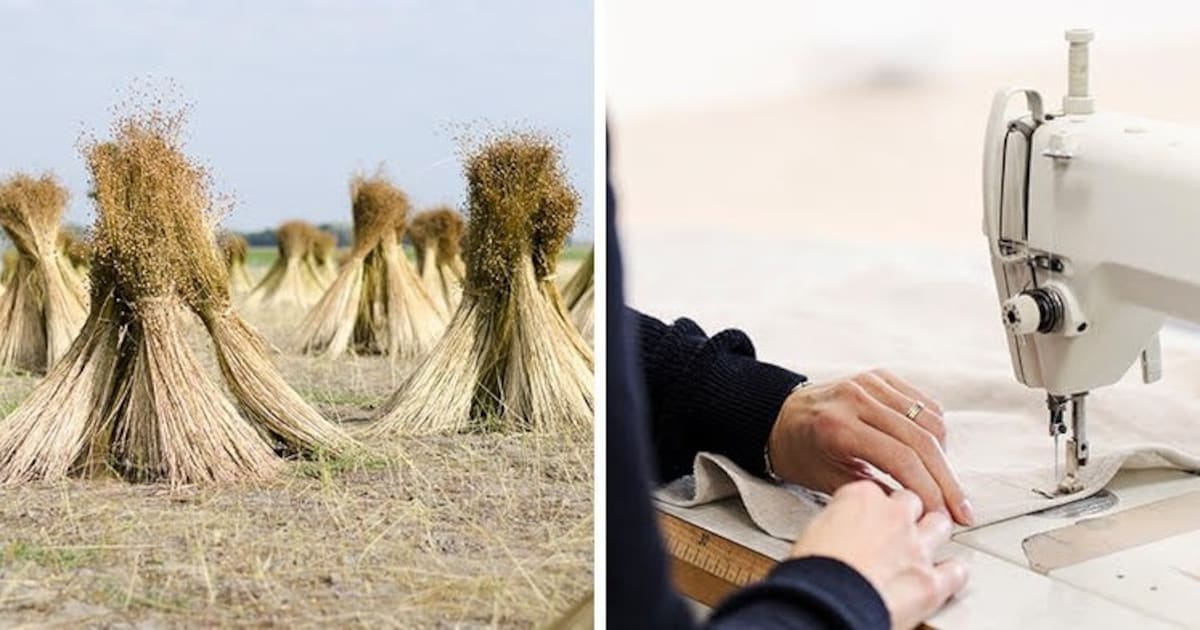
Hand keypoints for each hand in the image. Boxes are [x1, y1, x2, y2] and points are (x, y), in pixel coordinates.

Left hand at [767, 369, 973, 524]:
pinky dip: (934, 430)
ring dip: (944, 456)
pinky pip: (922, 402)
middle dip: (946, 480)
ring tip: (944, 484)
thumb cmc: (798, 452)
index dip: (929, 490)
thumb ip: (871, 492)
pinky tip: (933, 454)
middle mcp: (856, 399)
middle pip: (921, 440)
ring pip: (929, 419)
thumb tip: (915, 509)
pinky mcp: (879, 377)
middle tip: (961, 509)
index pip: (901, 458)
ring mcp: (869, 383)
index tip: (944, 515)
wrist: (777, 416)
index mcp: (838, 426)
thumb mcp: (826, 481)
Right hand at [791, 482, 967, 628]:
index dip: (874, 507)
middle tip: (897, 528)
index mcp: (861, 497)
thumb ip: (836, 520)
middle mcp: (894, 516)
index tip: (869, 516)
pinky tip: (944, 575)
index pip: (877, 490)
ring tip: (924, 544)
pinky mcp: (930, 582)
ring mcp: (916, 548)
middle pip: (912, 501)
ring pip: (940, 525)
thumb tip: (839, 528)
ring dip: (934, 532)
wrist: (824, 603)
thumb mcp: (812, 529)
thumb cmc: (810, 570)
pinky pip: (956, 571)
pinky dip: (951, 573)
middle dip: (907, 513)